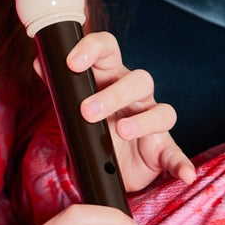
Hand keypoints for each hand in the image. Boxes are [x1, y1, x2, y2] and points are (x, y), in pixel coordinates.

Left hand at [63, 31, 195, 193]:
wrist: (108, 165)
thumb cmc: (93, 127)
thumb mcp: (72, 107)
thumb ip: (59, 85)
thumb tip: (39, 60)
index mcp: (111, 77)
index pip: (109, 49)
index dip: (92, 49)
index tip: (72, 63)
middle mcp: (136, 95)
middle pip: (138, 79)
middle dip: (113, 94)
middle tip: (87, 111)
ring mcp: (152, 121)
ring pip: (162, 111)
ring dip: (143, 121)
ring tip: (121, 132)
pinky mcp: (162, 150)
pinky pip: (176, 154)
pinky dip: (182, 164)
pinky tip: (185, 175)